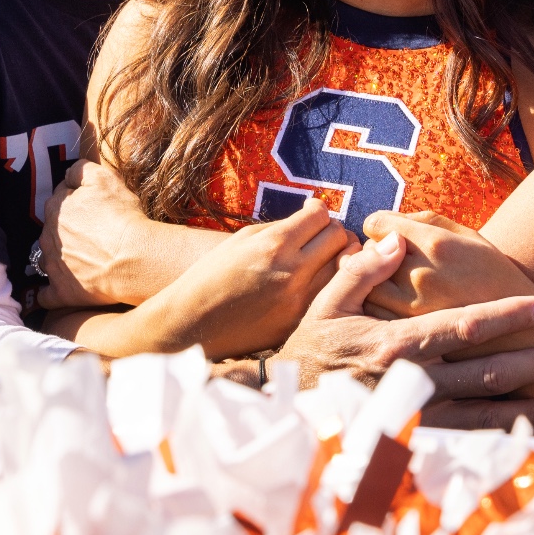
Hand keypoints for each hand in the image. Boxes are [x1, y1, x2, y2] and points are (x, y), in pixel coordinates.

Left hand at [38, 160, 162, 307]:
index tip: (91, 204)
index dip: (76, 198)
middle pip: (53, 228)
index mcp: (56, 208)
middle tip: (90, 231)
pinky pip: (46, 295)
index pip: (60, 197)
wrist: (132, 258)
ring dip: (59, 258)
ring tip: (82, 259)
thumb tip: (69, 173)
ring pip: (47, 259)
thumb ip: (80, 170)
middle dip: (66, 228)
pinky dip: (52, 292)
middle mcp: (48, 237)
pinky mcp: (61, 292)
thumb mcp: (104, 178)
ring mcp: (52, 266)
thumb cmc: (121, 217)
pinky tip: (63, 289)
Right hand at [171, 200, 356, 358]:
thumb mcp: (242, 239)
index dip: (318, 210)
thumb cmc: (212, 274)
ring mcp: (298, 302)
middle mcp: (291, 272)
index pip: (322, 216)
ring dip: (336, 259)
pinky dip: (325, 286)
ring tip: (320, 259)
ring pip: (343, 269)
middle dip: (333, 232)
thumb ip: (282, 227)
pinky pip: (327, 297)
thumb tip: (313, 215)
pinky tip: (308, 284)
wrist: (190, 323)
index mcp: (274, 244)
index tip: (310, 214)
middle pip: (340, 239)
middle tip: (319, 235)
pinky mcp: (298, 324)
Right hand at [277, 232, 533, 432]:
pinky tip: (533, 440)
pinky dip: (503, 444)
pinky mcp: (411, 451)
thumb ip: (363, 271)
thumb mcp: (326, 303)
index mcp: (393, 346)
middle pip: (485, 375)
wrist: (280, 413)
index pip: (461, 328)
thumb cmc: (307, 350)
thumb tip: (395, 238)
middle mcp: (409, 386)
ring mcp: (412, 423)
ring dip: (530, 411)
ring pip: (483, 418)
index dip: (504, 315)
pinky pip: (466, 448)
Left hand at [361, 210, 533, 319]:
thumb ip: (425, 222)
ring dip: (371, 282)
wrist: (520, 334)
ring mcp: (410, 308)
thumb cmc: (494, 276)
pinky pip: (373, 314)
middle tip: (393, 261)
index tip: (391, 236)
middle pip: (366, 253)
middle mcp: (418, 274)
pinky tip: (395, 306)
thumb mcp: (469, 237)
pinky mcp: (407, 336)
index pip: (377, 224)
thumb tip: (388, 223)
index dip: (381, 228)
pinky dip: (377, 307)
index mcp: (435, 244)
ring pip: (365, 285)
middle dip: (374, 254)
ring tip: (393, 283)